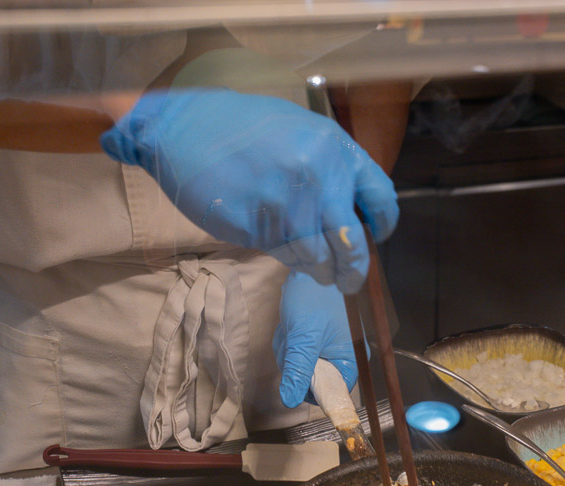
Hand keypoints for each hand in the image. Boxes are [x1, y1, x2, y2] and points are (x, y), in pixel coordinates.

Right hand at [101, 88, 397, 293]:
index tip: (376, 236)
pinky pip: (282, 254)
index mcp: (334, 149)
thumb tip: (355, 211)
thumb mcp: (301, 131)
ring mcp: (286, 206)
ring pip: (315, 258)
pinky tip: (275, 240)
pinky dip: (284, 255)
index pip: (380, 199)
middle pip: (352, 245)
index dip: (383, 224)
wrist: (181, 128)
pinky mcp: (256, 227)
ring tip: (309, 264)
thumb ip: (332, 167)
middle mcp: (317, 179)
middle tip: (348, 281)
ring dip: (316, 268)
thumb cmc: (243, 126)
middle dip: (353, 270)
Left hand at [273, 271, 357, 408]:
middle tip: (293, 343)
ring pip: (301, 367)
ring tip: (291, 330)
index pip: (332, 393)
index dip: (312, 390)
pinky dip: (289, 342)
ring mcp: (328, 348)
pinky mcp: (316, 340)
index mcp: (350, 360)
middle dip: (295, 364)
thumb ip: (298, 370)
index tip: (296, 376)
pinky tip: (290, 327)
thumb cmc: (315, 299)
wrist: (310, 269)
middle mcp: (342, 357)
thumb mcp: (304, 338)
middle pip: (313, 381)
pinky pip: (297, 354)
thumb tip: (290, 400)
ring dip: (289, 351)